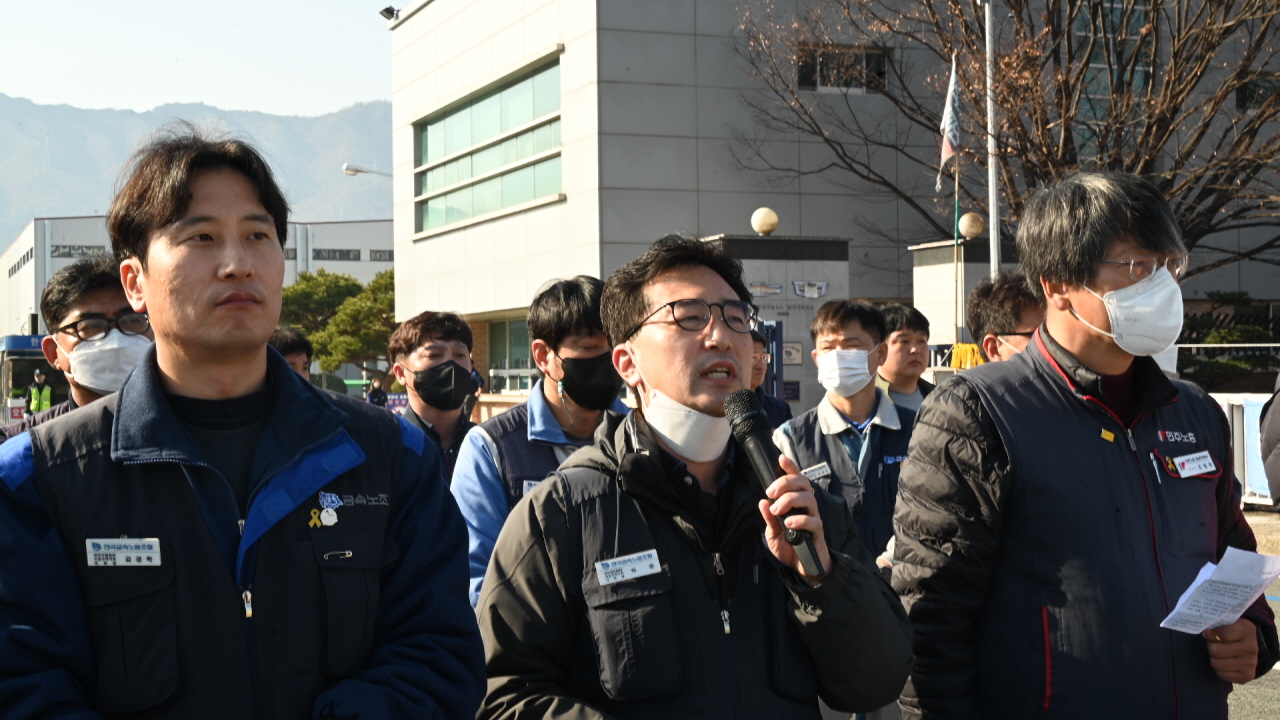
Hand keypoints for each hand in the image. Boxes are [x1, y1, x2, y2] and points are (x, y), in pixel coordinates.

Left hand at [759, 454, 831, 586]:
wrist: (802, 568)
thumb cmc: (790, 547)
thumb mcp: (773, 533)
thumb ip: (769, 518)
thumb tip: (762, 502)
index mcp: (796, 502)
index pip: (796, 480)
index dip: (790, 468)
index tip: (781, 459)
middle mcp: (807, 506)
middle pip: (803, 483)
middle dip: (785, 483)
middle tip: (771, 492)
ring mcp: (814, 517)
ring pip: (808, 498)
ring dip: (790, 500)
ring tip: (777, 510)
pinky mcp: (818, 532)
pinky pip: (813, 521)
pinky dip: (800, 520)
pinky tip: (789, 524)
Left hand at [1203, 618, 1258, 683]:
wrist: (1250, 646)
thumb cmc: (1232, 631)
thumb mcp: (1228, 622)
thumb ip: (1217, 623)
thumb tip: (1203, 630)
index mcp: (1247, 630)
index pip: (1222, 634)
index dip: (1210, 634)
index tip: (1208, 633)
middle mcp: (1251, 647)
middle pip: (1215, 650)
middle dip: (1211, 646)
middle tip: (1214, 644)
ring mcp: (1250, 663)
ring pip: (1216, 663)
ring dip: (1214, 658)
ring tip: (1220, 653)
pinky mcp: (1247, 676)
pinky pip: (1221, 674)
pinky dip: (1219, 669)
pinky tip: (1225, 662)